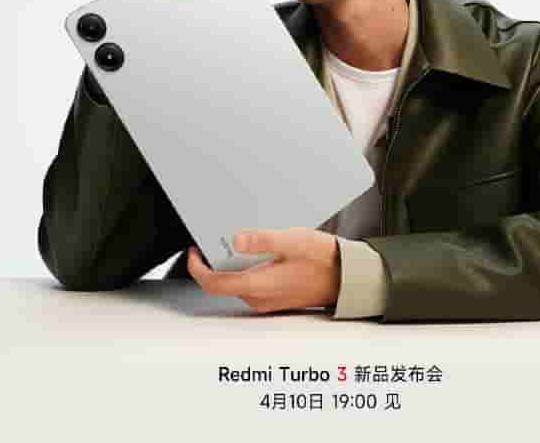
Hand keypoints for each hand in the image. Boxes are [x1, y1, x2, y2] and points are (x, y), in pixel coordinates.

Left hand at [186, 228, 340, 313]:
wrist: (345, 277)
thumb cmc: (323, 259)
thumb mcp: (292, 241)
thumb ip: (262, 241)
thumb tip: (236, 240)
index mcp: (258, 285)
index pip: (214, 284)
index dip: (197, 268)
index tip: (193, 252)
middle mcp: (259, 298)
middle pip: (222, 284)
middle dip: (212, 263)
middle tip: (213, 241)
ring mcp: (267, 301)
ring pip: (236, 284)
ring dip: (230, 266)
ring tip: (236, 243)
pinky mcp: (274, 298)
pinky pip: (249, 286)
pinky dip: (243, 270)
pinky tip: (256, 254)